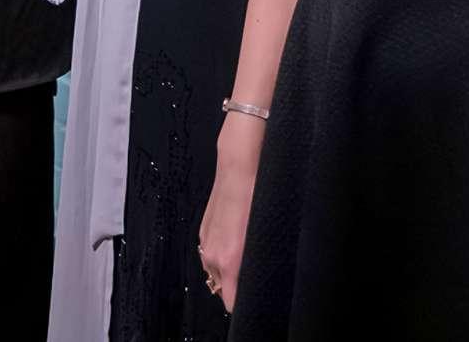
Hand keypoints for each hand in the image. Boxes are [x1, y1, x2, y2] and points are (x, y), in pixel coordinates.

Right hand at [198, 122, 262, 312]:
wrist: (239, 162)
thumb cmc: (258, 194)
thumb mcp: (264, 235)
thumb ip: (258, 263)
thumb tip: (261, 282)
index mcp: (229, 260)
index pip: (232, 302)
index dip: (244, 306)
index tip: (256, 305)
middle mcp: (213, 256)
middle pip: (223, 292)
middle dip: (237, 291)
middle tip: (257, 282)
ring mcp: (206, 242)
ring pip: (215, 275)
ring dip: (228, 276)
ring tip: (248, 267)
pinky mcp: (204, 230)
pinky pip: (210, 258)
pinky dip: (221, 261)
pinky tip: (236, 250)